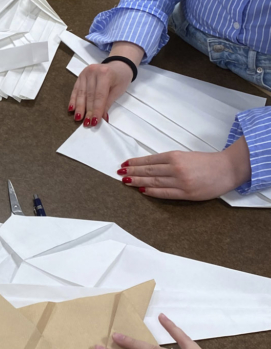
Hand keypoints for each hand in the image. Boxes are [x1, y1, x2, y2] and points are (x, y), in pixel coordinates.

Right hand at [69, 61, 132, 126]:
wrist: (119, 65)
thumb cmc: (121, 78)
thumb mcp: (118, 90)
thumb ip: (108, 104)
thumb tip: (101, 118)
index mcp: (105, 74)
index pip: (99, 96)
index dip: (96, 110)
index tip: (94, 122)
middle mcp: (93, 72)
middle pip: (89, 96)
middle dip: (88, 111)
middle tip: (87, 123)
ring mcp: (85, 73)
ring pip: (81, 94)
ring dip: (79, 108)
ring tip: (78, 118)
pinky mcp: (80, 76)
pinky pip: (76, 90)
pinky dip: (73, 100)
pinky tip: (71, 108)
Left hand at [118, 140, 251, 199]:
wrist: (228, 169)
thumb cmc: (208, 162)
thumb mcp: (187, 156)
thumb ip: (170, 161)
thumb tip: (151, 167)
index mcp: (176, 156)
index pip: (150, 160)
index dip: (136, 162)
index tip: (125, 163)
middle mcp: (176, 168)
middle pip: (149, 170)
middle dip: (132, 171)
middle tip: (120, 172)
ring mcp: (180, 181)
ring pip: (153, 181)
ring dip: (138, 181)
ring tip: (126, 180)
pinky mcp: (186, 193)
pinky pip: (164, 193)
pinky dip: (151, 191)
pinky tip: (142, 190)